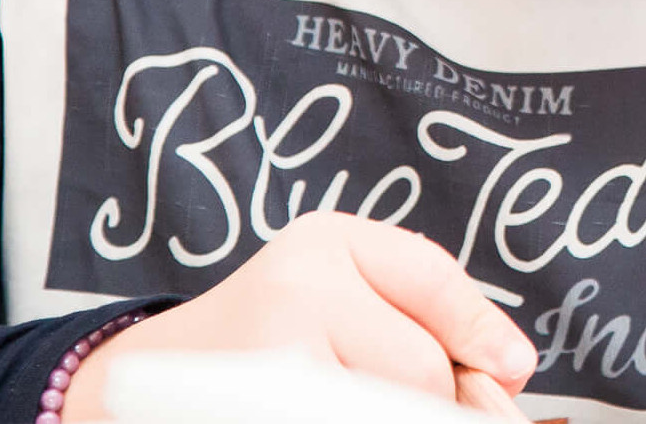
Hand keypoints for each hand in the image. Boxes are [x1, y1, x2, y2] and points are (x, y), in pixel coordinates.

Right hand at [63, 212, 538, 422]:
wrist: (133, 386)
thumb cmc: (259, 343)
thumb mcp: (334, 297)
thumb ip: (418, 320)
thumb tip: (505, 374)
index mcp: (324, 240)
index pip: (432, 276)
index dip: (482, 328)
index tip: (512, 367)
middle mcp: (297, 281)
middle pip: (424, 366)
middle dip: (426, 397)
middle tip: (371, 391)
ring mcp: (273, 348)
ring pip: (390, 404)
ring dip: (381, 408)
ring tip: (334, 394)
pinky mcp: (258, 396)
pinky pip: (346, 415)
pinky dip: (351, 414)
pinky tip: (320, 404)